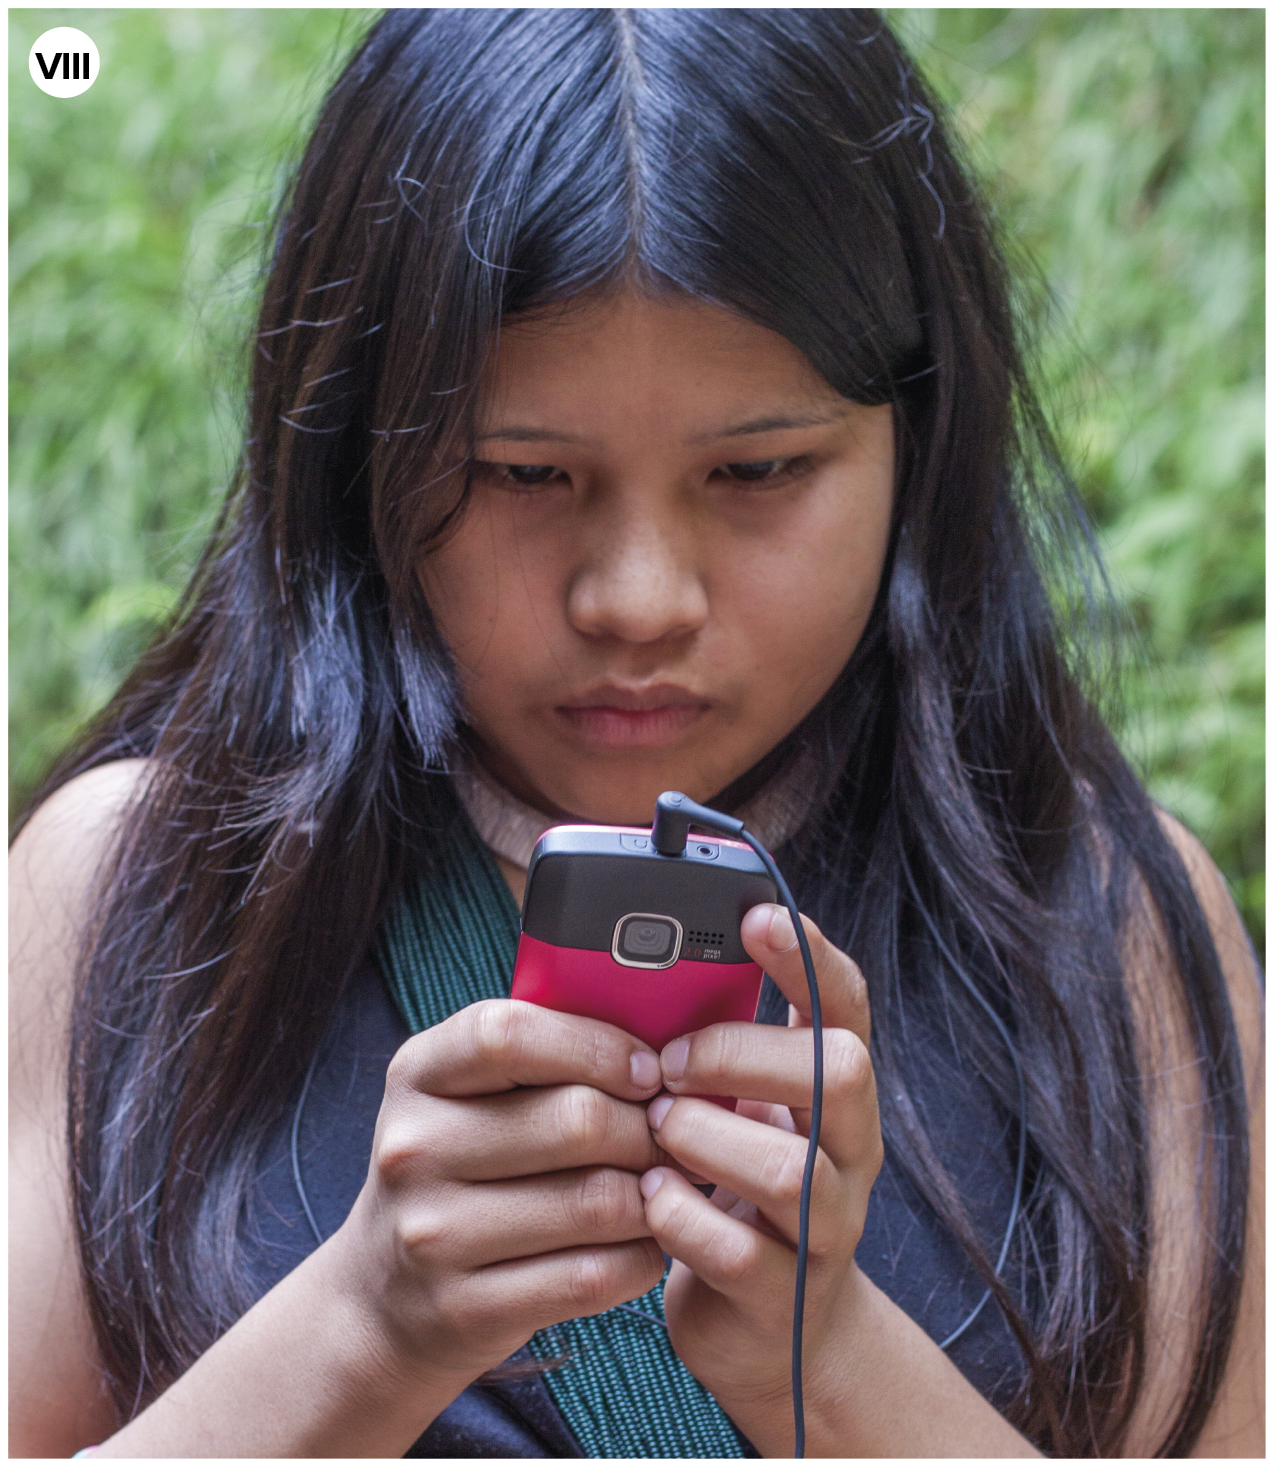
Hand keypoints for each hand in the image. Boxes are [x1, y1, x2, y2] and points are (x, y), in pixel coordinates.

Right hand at [332, 999, 667, 1388]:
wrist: (384, 1296)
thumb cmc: (460, 1169)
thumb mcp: (469, 1094)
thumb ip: (544, 1056)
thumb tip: (663, 1044)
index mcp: (419, 1073)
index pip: (511, 1034)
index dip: (598, 1046)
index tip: (648, 1070)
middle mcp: (415, 1148)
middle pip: (577, 1119)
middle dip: (648, 1128)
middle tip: (672, 1138)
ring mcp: (433, 1234)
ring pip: (597, 1201)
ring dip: (654, 1195)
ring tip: (663, 1188)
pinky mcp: (466, 1307)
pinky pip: (594, 1275)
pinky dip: (641, 1257)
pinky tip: (642, 1244)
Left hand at [637, 903, 879, 1452]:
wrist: (767, 1332)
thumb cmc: (732, 1192)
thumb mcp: (736, 1110)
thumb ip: (714, 1052)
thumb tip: (637, 975)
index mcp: (835, 1091)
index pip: (848, 1004)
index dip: (809, 956)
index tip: (755, 916)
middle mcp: (850, 1152)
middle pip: (842, 1072)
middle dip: (742, 1055)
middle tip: (669, 1064)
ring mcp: (827, 1229)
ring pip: (793, 1168)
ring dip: (705, 1139)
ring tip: (656, 1135)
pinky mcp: (783, 1298)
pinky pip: (741, 1252)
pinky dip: (681, 1218)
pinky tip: (651, 1201)